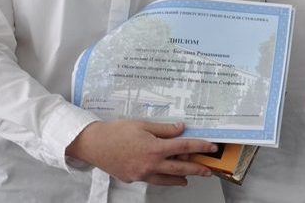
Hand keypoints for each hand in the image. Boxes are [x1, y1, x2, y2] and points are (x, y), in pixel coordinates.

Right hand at [66, 120, 218, 185]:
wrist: (93, 144)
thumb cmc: (116, 132)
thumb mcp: (143, 125)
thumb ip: (165, 129)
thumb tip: (181, 129)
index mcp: (155, 149)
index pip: (184, 148)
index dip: (200, 147)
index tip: (211, 147)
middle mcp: (150, 164)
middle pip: (180, 168)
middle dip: (197, 169)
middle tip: (208, 170)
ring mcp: (141, 174)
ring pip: (167, 179)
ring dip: (180, 178)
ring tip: (189, 177)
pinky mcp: (133, 178)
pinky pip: (152, 180)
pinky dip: (163, 179)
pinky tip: (167, 177)